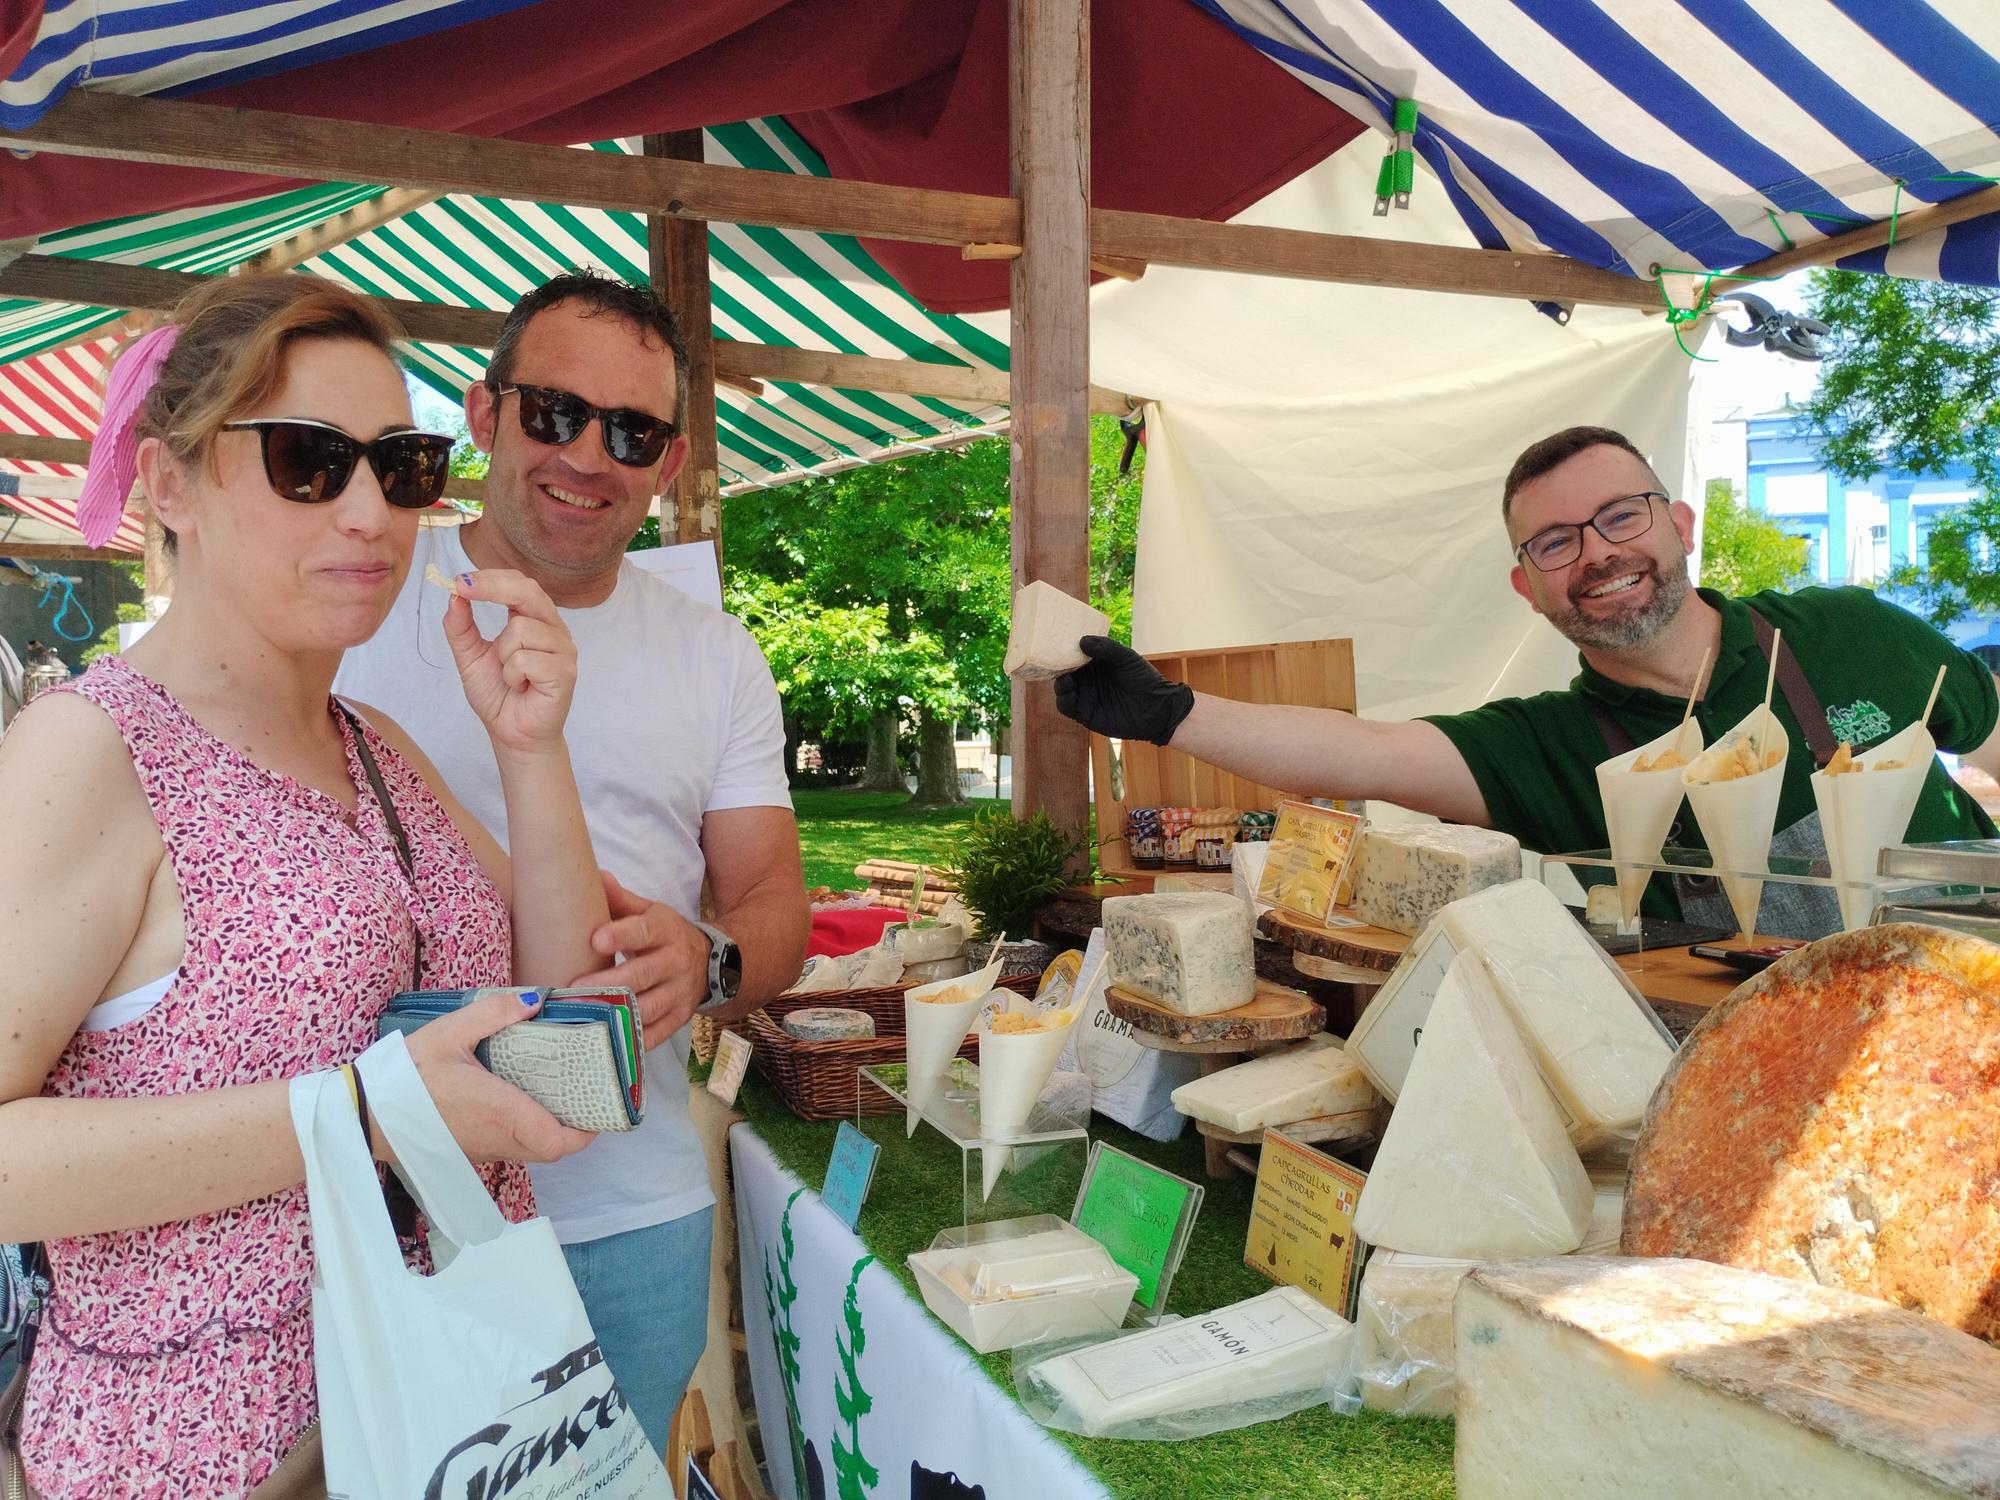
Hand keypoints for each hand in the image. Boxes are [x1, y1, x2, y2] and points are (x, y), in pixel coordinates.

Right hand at [400, 988, 595, 1164]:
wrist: (364, 1112)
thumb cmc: (407, 1074)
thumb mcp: (450, 1032)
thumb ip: (495, 1013)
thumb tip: (536, 999)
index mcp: (502, 1113)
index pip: (559, 1142)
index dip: (585, 1130)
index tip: (596, 1105)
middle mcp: (498, 1139)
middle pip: (552, 1149)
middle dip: (574, 1126)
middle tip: (580, 1091)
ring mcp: (482, 1150)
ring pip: (531, 1150)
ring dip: (548, 1128)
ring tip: (554, 1090)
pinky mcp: (468, 1152)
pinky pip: (509, 1147)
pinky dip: (524, 1130)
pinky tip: (518, 1099)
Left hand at [441, 568, 577, 756]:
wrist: (512, 734)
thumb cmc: (499, 695)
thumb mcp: (470, 657)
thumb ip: (461, 628)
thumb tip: (455, 596)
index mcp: (534, 619)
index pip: (519, 584)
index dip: (491, 578)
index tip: (459, 582)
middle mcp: (553, 629)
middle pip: (528, 591)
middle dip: (493, 588)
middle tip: (464, 589)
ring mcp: (563, 649)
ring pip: (521, 629)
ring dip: (502, 656)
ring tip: (510, 676)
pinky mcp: (565, 672)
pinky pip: (526, 659)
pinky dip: (512, 675)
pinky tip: (521, 687)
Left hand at [571, 870, 710, 1040]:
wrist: (710, 962)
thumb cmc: (664, 936)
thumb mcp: (649, 913)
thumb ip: (621, 900)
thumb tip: (596, 877)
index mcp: (666, 931)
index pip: (644, 931)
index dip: (621, 935)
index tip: (595, 939)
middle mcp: (676, 962)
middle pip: (642, 975)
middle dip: (609, 984)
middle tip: (573, 989)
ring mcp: (679, 994)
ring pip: (648, 1008)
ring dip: (617, 1014)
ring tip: (584, 1016)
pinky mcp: (679, 1019)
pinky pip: (655, 1034)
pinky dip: (632, 1041)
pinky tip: (605, 1040)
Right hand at [1053, 635, 1195, 745]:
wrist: (1156, 709)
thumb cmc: (1143, 679)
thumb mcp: (1125, 657)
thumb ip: (1105, 648)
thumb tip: (1081, 641)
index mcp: (1094, 663)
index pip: (1073, 654)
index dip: (1064, 649)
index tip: (1057, 643)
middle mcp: (1086, 679)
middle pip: (1063, 671)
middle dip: (1057, 666)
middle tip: (1055, 662)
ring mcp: (1085, 696)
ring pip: (1062, 689)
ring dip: (1060, 683)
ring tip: (1065, 679)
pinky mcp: (1085, 714)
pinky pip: (1066, 707)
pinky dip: (1063, 700)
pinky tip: (1069, 693)